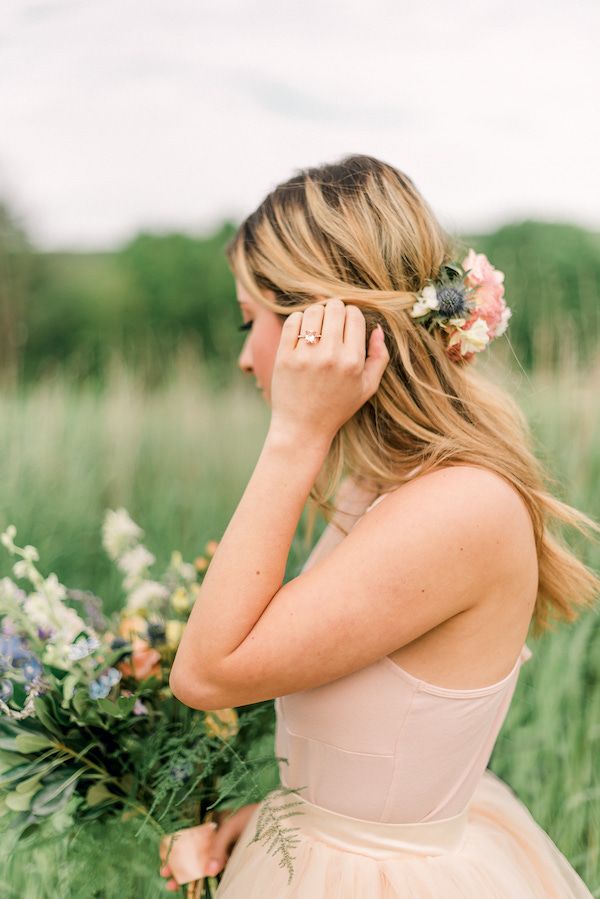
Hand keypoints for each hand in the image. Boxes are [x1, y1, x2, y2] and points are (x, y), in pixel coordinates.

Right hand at [159, 803, 259, 889]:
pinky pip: (220, 875)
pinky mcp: (237, 865)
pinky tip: (199, 890)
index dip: (177, 854)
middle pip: (195, 858)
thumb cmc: (254, 817)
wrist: (278, 820)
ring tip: (175, 886)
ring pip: (204, 869)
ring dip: (190, 878)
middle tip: (168, 880)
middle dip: (179, 869)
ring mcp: (227, 856)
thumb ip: (219, 846)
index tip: (165, 866)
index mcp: (215, 831)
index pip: (191, 844)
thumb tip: (208, 871)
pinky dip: (208, 883)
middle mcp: (219, 845)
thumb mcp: (233, 826)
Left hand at [268, 299, 388, 446]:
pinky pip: (293, 321)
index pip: (354, 315)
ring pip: (313, 310)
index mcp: (353, 362)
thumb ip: (380, 357)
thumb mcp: (368, 387)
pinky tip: (302, 331)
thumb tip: (378, 329)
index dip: (352, 315)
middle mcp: (330, 356)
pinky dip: (298, 320)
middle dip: (335, 311)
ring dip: (316, 314)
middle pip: (335, 307)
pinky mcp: (285, 357)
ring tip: (316, 328)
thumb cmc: (338, 407)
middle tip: (331, 324)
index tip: (346, 326)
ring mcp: (305, 356)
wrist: (303, 428)